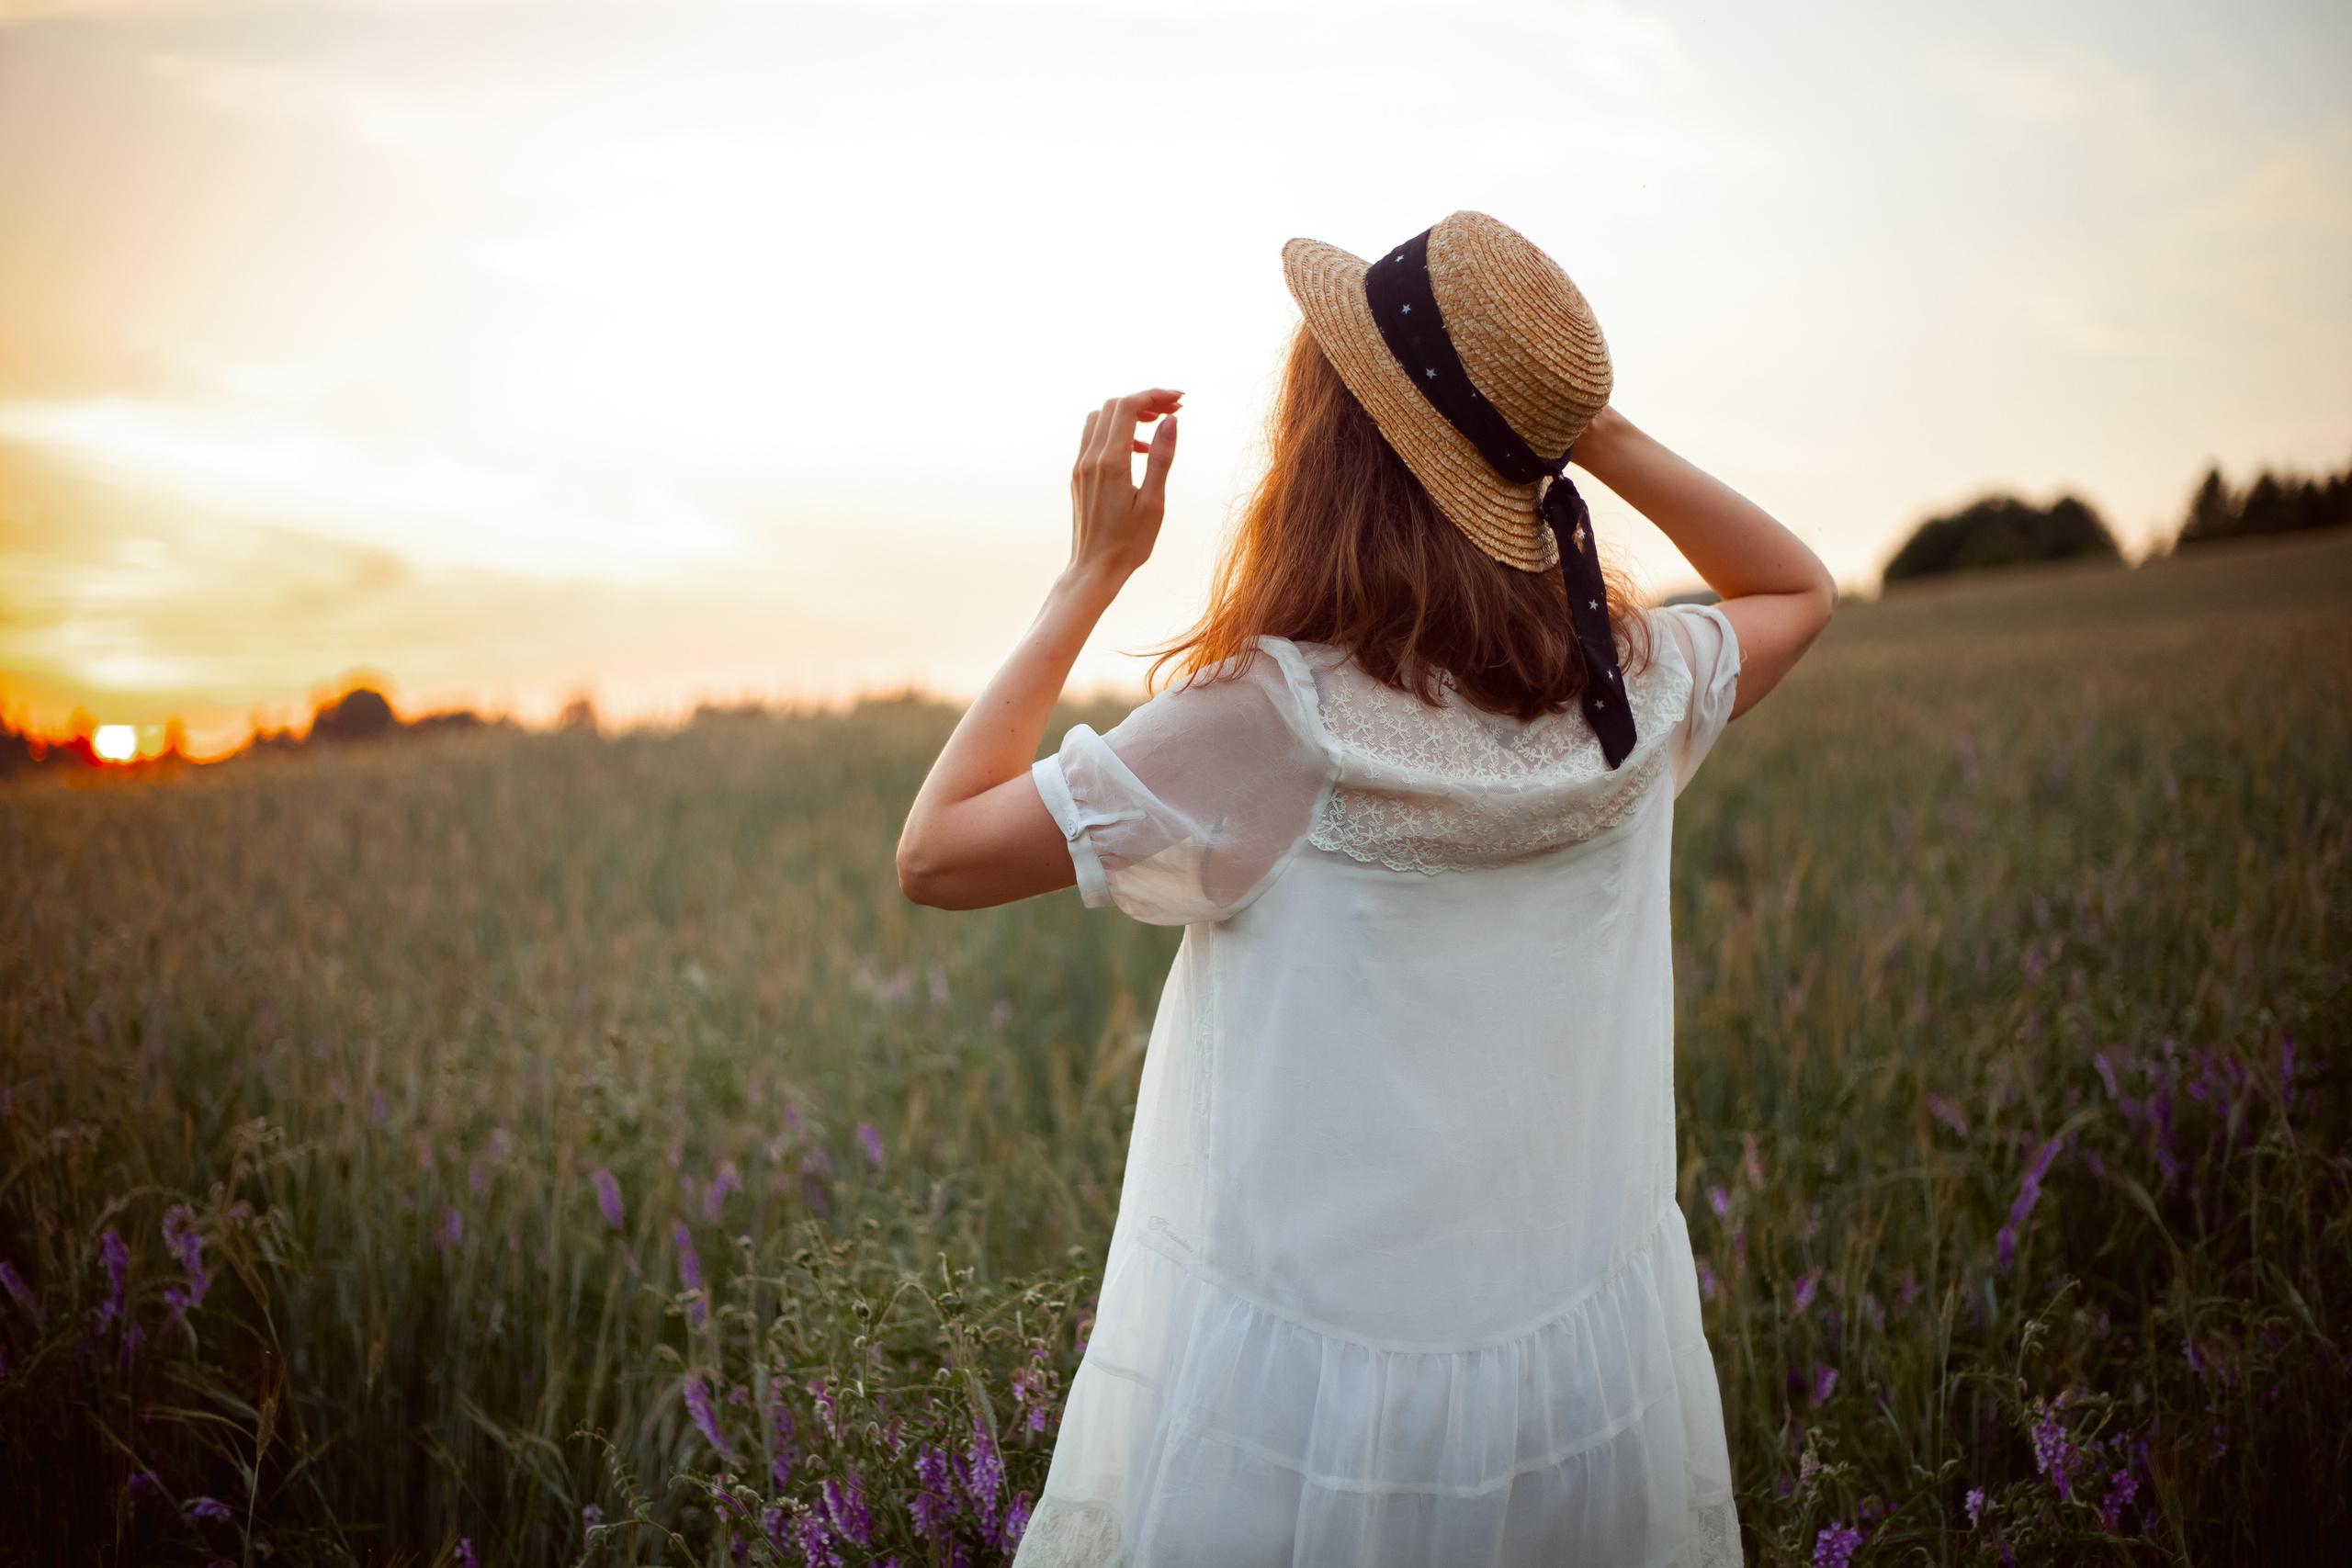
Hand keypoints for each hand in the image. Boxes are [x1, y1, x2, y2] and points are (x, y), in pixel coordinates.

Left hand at [1068, 389, 1180, 588]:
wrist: (1094, 569)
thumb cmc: (1128, 543)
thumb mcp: (1154, 502)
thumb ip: (1161, 458)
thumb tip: (1170, 420)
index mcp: (1111, 463)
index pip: (1128, 406)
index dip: (1155, 394)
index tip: (1180, 399)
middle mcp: (1091, 458)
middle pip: (1114, 406)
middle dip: (1145, 400)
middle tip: (1174, 409)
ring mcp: (1081, 466)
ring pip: (1100, 417)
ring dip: (1128, 413)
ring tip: (1156, 426)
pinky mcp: (1078, 475)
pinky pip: (1094, 437)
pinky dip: (1116, 430)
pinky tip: (1137, 450)